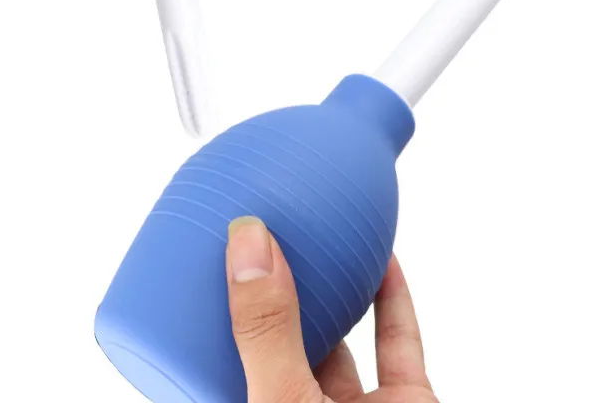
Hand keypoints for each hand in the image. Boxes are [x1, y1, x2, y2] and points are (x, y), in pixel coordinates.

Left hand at [227, 217, 437, 402]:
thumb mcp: (284, 400)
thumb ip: (266, 327)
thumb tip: (247, 240)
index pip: (225, 348)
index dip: (215, 299)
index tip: (214, 242)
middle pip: (285, 333)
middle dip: (277, 283)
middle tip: (269, 227)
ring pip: (344, 335)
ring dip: (336, 285)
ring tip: (318, 232)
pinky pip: (399, 342)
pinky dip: (392, 298)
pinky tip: (381, 257)